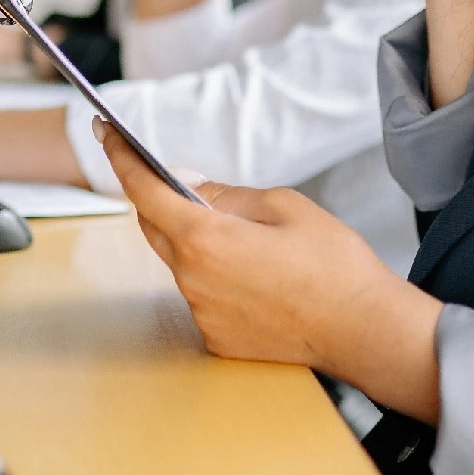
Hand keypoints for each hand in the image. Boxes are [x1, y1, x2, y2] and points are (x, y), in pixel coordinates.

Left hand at [97, 125, 442, 422]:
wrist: (366, 331)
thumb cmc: (335, 266)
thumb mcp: (283, 206)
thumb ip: (228, 195)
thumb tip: (193, 190)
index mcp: (206, 239)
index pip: (145, 191)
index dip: (121, 158)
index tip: (107, 134)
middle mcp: (193, 280)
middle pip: (154, 228)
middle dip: (158, 199)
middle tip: (174, 179)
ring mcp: (202, 314)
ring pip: (182, 263)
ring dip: (195, 242)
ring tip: (243, 238)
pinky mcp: (216, 339)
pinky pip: (202, 296)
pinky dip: (215, 278)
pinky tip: (255, 277)